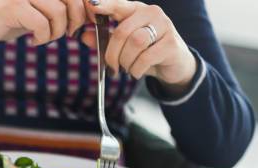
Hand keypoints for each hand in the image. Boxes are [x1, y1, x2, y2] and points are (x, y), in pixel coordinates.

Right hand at [0, 0, 88, 46]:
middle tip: (67, 33)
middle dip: (75, 21)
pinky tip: (35, 40)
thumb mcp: (45, 9)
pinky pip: (41, 24)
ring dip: (57, 32)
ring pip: (58, 12)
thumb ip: (66, 6)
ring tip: (46, 38)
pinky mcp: (14, 6)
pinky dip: (42, 37)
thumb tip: (93, 14)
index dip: (87, 8)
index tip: (87, 23)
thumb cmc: (18, 17)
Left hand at [82, 0, 196, 94]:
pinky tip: (137, 71)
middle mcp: (151, 13)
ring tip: (127, 68)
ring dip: (126, 62)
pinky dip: (136, 69)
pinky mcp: (171, 43)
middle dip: (112, 54)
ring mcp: (163, 26)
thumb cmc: (145, 52)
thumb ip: (104, 40)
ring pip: (135, 43)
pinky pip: (146, 58)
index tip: (90, 4)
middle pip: (122, 31)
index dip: (104, 5)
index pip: (118, 4)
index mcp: (136, 10)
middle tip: (111, 67)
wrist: (174, 64)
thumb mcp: (122, 47)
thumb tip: (83, 36)